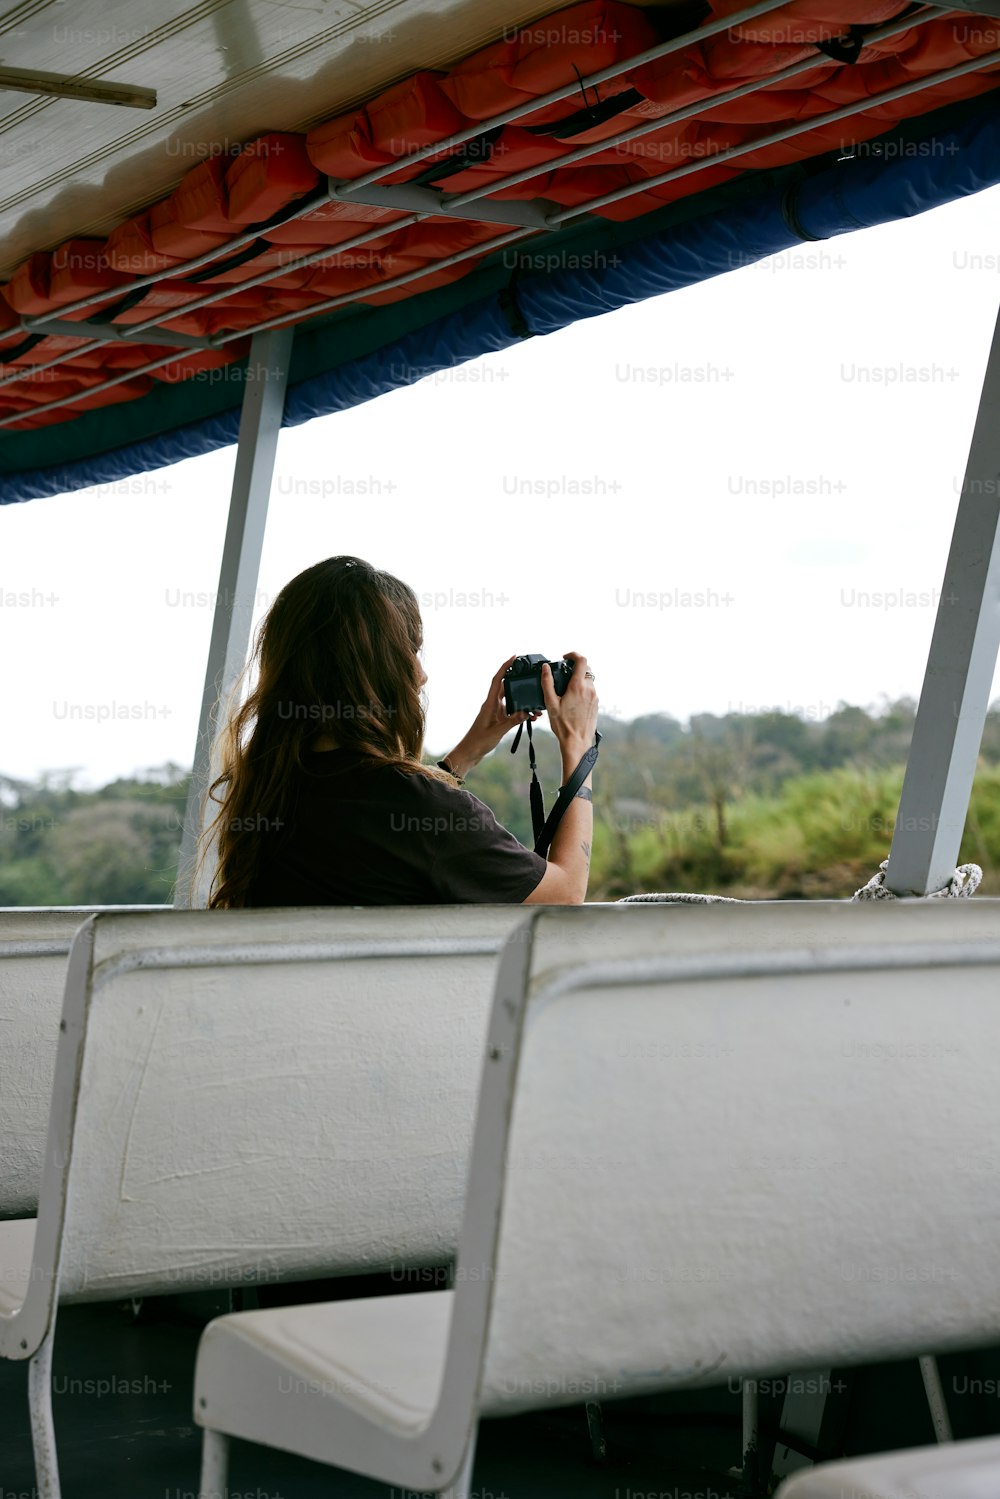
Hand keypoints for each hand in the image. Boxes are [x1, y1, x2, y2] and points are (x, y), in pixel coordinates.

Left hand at [442, 656, 539, 778]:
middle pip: (507, 687)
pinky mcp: (497, 719)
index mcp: (489, 703)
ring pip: (511, 700)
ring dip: (522, 701)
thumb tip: (526, 712)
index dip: (505, 667)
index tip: (513, 657)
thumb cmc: (478, 741)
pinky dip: (520, 712)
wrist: (469, 753)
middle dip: (519, 682)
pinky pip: (511, 711)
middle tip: (531, 679)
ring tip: (535, 707)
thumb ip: (512, 721)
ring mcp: (495, 711)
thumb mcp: (498, 731)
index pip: (498, 680)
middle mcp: (492, 705)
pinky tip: (529, 717)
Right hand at [542, 652, 598, 766]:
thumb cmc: (563, 725)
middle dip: (574, 669)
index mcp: (578, 686)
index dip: (573, 654)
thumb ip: (547, 682)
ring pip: (588, 680)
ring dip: (578, 680)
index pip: (581, 660)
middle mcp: (589, 689)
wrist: (577, 742)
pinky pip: (590, 690)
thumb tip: (546, 668)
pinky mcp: (596, 704)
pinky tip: (572, 701)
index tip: (565, 657)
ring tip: (566, 691)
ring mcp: (595, 697)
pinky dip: (582, 690)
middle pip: (585, 669)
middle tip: (563, 675)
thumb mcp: (551, 703)